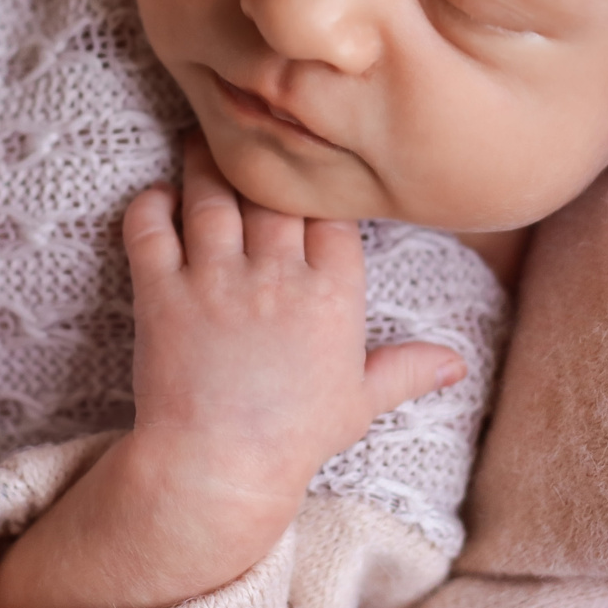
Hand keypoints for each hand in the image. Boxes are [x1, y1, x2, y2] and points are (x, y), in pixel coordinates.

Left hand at [0, 136, 465, 607]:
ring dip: (203, 162)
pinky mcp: (162, 292)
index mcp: (332, 295)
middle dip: (260, 158)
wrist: (216, 471)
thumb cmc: (292, 440)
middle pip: (271, 188)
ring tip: (200, 142)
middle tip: (248, 136)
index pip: (331, 211)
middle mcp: (277, 275)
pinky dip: (151, 203)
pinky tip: (158, 198)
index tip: (309, 173)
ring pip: (211, 192)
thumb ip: (406, 370)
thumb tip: (457, 363)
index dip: (320, 186)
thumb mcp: (358, 404)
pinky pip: (150, 226)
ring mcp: (216, 280)